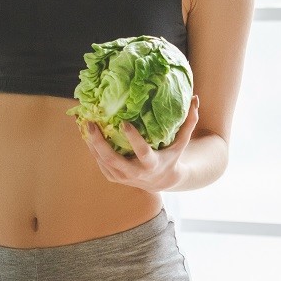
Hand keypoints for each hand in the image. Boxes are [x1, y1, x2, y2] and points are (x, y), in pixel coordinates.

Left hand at [82, 94, 199, 192]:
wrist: (162, 181)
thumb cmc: (172, 155)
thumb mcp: (182, 142)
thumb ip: (189, 121)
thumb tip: (196, 98)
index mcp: (152, 164)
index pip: (142, 152)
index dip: (133, 139)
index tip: (123, 122)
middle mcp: (136, 173)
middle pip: (114, 160)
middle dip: (100, 143)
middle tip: (91, 124)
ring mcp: (123, 178)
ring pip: (103, 162)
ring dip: (92, 144)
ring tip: (85, 124)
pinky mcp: (114, 178)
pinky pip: (99, 164)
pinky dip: (92, 150)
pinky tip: (86, 135)